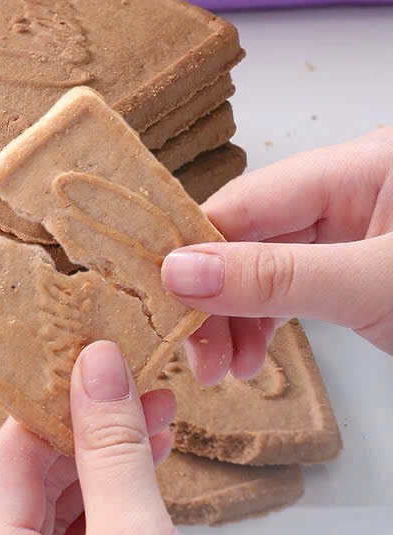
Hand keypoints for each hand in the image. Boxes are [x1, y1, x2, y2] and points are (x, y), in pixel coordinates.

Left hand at [0, 341, 222, 534]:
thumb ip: (113, 451)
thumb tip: (97, 370)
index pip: (6, 463)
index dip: (44, 406)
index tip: (83, 366)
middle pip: (36, 482)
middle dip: (87, 430)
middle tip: (129, 389)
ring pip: (67, 507)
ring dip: (108, 460)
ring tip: (151, 419)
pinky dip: (118, 498)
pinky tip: (146, 469)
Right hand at [161, 128, 392, 383]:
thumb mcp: (374, 285)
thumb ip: (278, 277)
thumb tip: (179, 272)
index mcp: (356, 167)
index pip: (245, 201)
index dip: (195, 249)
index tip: (162, 298)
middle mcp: (345, 191)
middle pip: (248, 237)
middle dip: (217, 298)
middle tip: (198, 352)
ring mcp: (350, 231)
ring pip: (264, 268)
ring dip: (236, 319)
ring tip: (225, 367)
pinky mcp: (352, 269)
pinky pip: (289, 288)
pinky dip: (265, 322)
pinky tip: (249, 354)